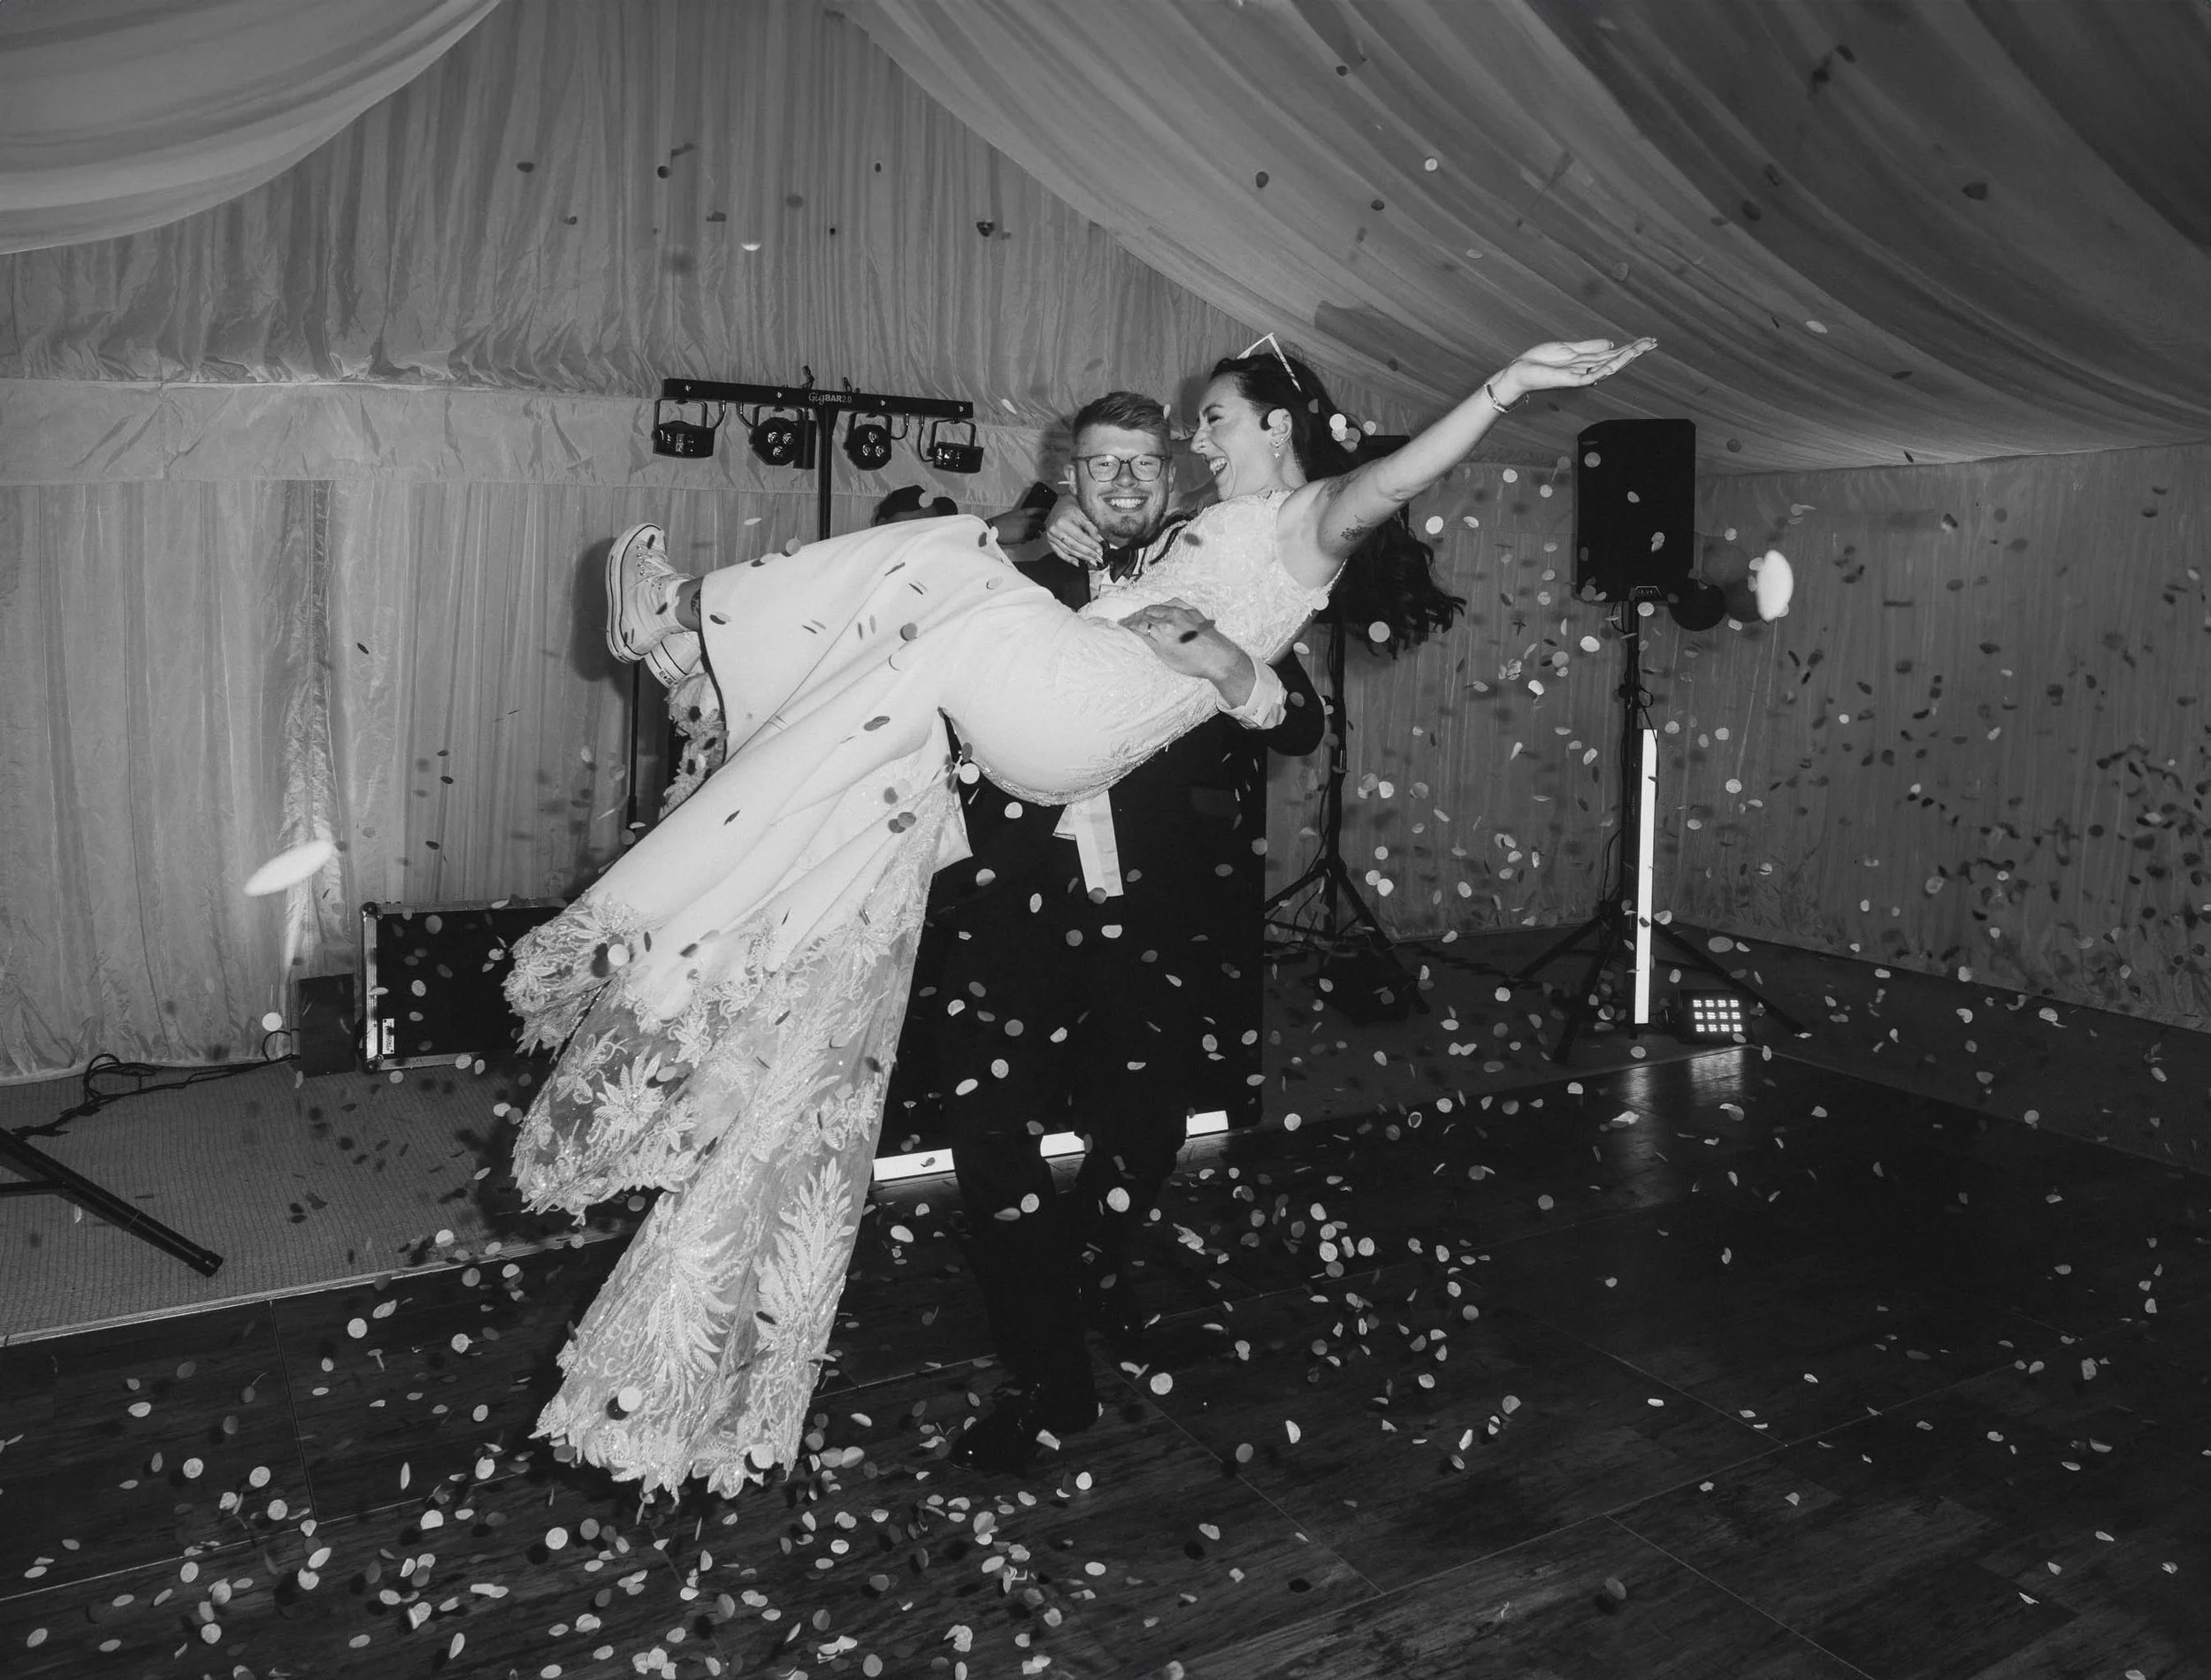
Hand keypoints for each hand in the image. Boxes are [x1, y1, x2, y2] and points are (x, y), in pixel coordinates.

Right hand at [985, 506, 1047, 545]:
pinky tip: (1024, 538)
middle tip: (1042, 528)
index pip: (1039, 511)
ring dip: (1036, 534)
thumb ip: (1024, 516)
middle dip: (1042, 527)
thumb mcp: (1013, 514)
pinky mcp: (1023, 538)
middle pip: (1041, 523)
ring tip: (1032, 535)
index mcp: (1023, 512)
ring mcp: (1026, 529)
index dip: (1045, 512)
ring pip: (1037, 533)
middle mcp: (1027, 520)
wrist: (993, 529)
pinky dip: (1029, 539)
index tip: (1048, 513)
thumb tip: (1032, 520)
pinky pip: (1030, 539)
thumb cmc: (1002, 522)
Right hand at [1044, 492, 1104, 567]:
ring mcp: (1051, 536)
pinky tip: (1077, 562)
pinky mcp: (1050, 541)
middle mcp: (1055, 529)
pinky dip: (1069, 559)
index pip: (1080, 536)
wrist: (1060, 504)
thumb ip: (1091, 527)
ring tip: (1091, 561)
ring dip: (1081, 557)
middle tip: (1098, 558)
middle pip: (1074, 545)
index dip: (1091, 545)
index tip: (1100, 550)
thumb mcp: (1083, 513)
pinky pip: (1059, 553)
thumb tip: (1099, 540)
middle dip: (1087, 553)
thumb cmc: (1071, 506)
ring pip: (1068, 550)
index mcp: (1063, 521)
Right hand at [1123, 599, 1238, 679]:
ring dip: (1148, 610)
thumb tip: (1138, 633)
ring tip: (1141, 615)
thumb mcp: (1166, 656)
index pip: (1139, 623)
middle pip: (1147, 612)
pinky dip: (1164, 605)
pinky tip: (1161, 608)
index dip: (1128, 624)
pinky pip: (1174, 603)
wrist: (1218, 658)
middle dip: (1135, 616)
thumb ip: (1150, 642)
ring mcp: (1182, 612)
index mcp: (1162, 629)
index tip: (1121, 626)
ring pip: (1159, 606)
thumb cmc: (1194, 662)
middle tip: (1127, 621)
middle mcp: (1171, 617)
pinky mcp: (1192, 611)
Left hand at [1491, 337, 1656, 406]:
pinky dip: (1603, 369)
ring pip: (1607, 367)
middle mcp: (1587, 369)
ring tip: (1640, 349)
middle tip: (1653, 343)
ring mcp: (1580, 375)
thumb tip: (1611, 343)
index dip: (1632, 347)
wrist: (1520, 372)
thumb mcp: (1568, 348)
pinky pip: (1590, 375)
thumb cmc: (1540, 361)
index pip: (1615, 353)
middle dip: (1634, 351)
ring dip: (1624, 358)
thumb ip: (1589, 346)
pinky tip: (1615, 362)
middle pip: (1616, 359)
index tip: (1648, 340)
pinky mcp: (1569, 380)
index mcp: (1587, 361)